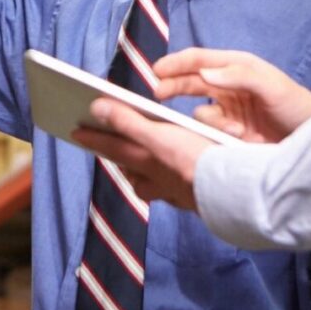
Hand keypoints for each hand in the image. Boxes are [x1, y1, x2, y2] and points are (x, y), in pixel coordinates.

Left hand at [71, 100, 216, 212]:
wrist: (235, 193)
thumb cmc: (197, 160)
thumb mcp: (160, 136)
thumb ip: (128, 122)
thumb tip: (97, 109)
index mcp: (148, 162)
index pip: (113, 147)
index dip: (93, 138)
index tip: (75, 131)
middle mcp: (158, 181)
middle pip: (131, 171)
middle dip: (120, 160)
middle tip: (109, 148)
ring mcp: (177, 193)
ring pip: (152, 186)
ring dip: (143, 176)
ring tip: (141, 166)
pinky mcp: (197, 200)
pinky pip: (175, 193)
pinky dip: (170, 185)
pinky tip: (177, 181)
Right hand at [152, 49, 310, 143]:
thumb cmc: (298, 106)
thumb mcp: (273, 87)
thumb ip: (240, 76)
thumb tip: (205, 73)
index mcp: (237, 67)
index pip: (200, 60)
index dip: (177, 63)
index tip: (157, 69)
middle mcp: (228, 86)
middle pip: (191, 83)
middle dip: (173, 86)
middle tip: (158, 94)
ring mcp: (228, 111)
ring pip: (200, 112)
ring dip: (209, 120)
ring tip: (233, 131)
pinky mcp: (229, 134)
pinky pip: (210, 132)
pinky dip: (217, 134)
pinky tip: (238, 138)